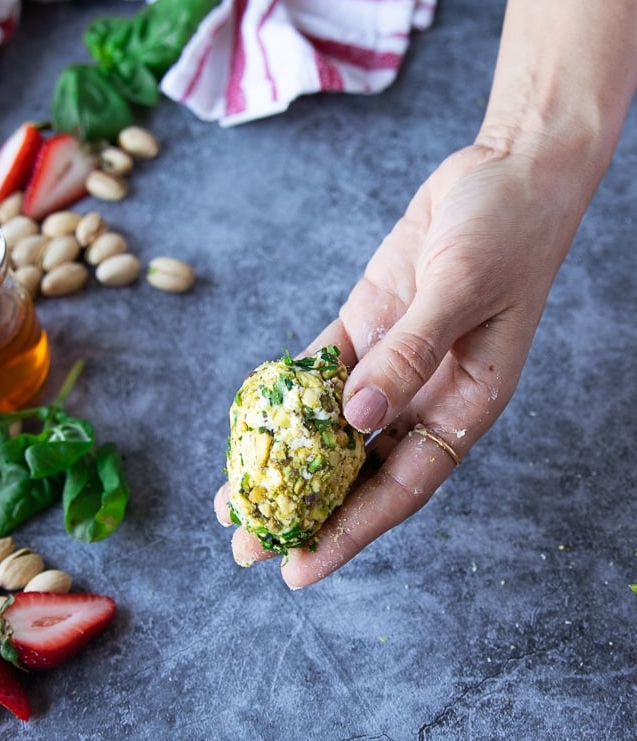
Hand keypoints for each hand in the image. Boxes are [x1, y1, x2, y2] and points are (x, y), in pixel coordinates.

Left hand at [216, 140, 580, 586]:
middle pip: (357, 469)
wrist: (506, 171)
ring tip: (233, 499)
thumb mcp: (462, 289)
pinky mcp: (367, 325)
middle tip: (246, 545)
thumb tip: (358, 420)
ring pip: (329, 428)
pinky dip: (286, 397)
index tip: (300, 569)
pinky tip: (251, 424)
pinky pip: (320, 370)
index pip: (401, 488)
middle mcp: (423, 395)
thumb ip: (413, 354)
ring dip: (284, 461)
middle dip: (303, 510)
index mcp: (465, 405)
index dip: (350, 532)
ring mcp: (391, 361)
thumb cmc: (508, 231)